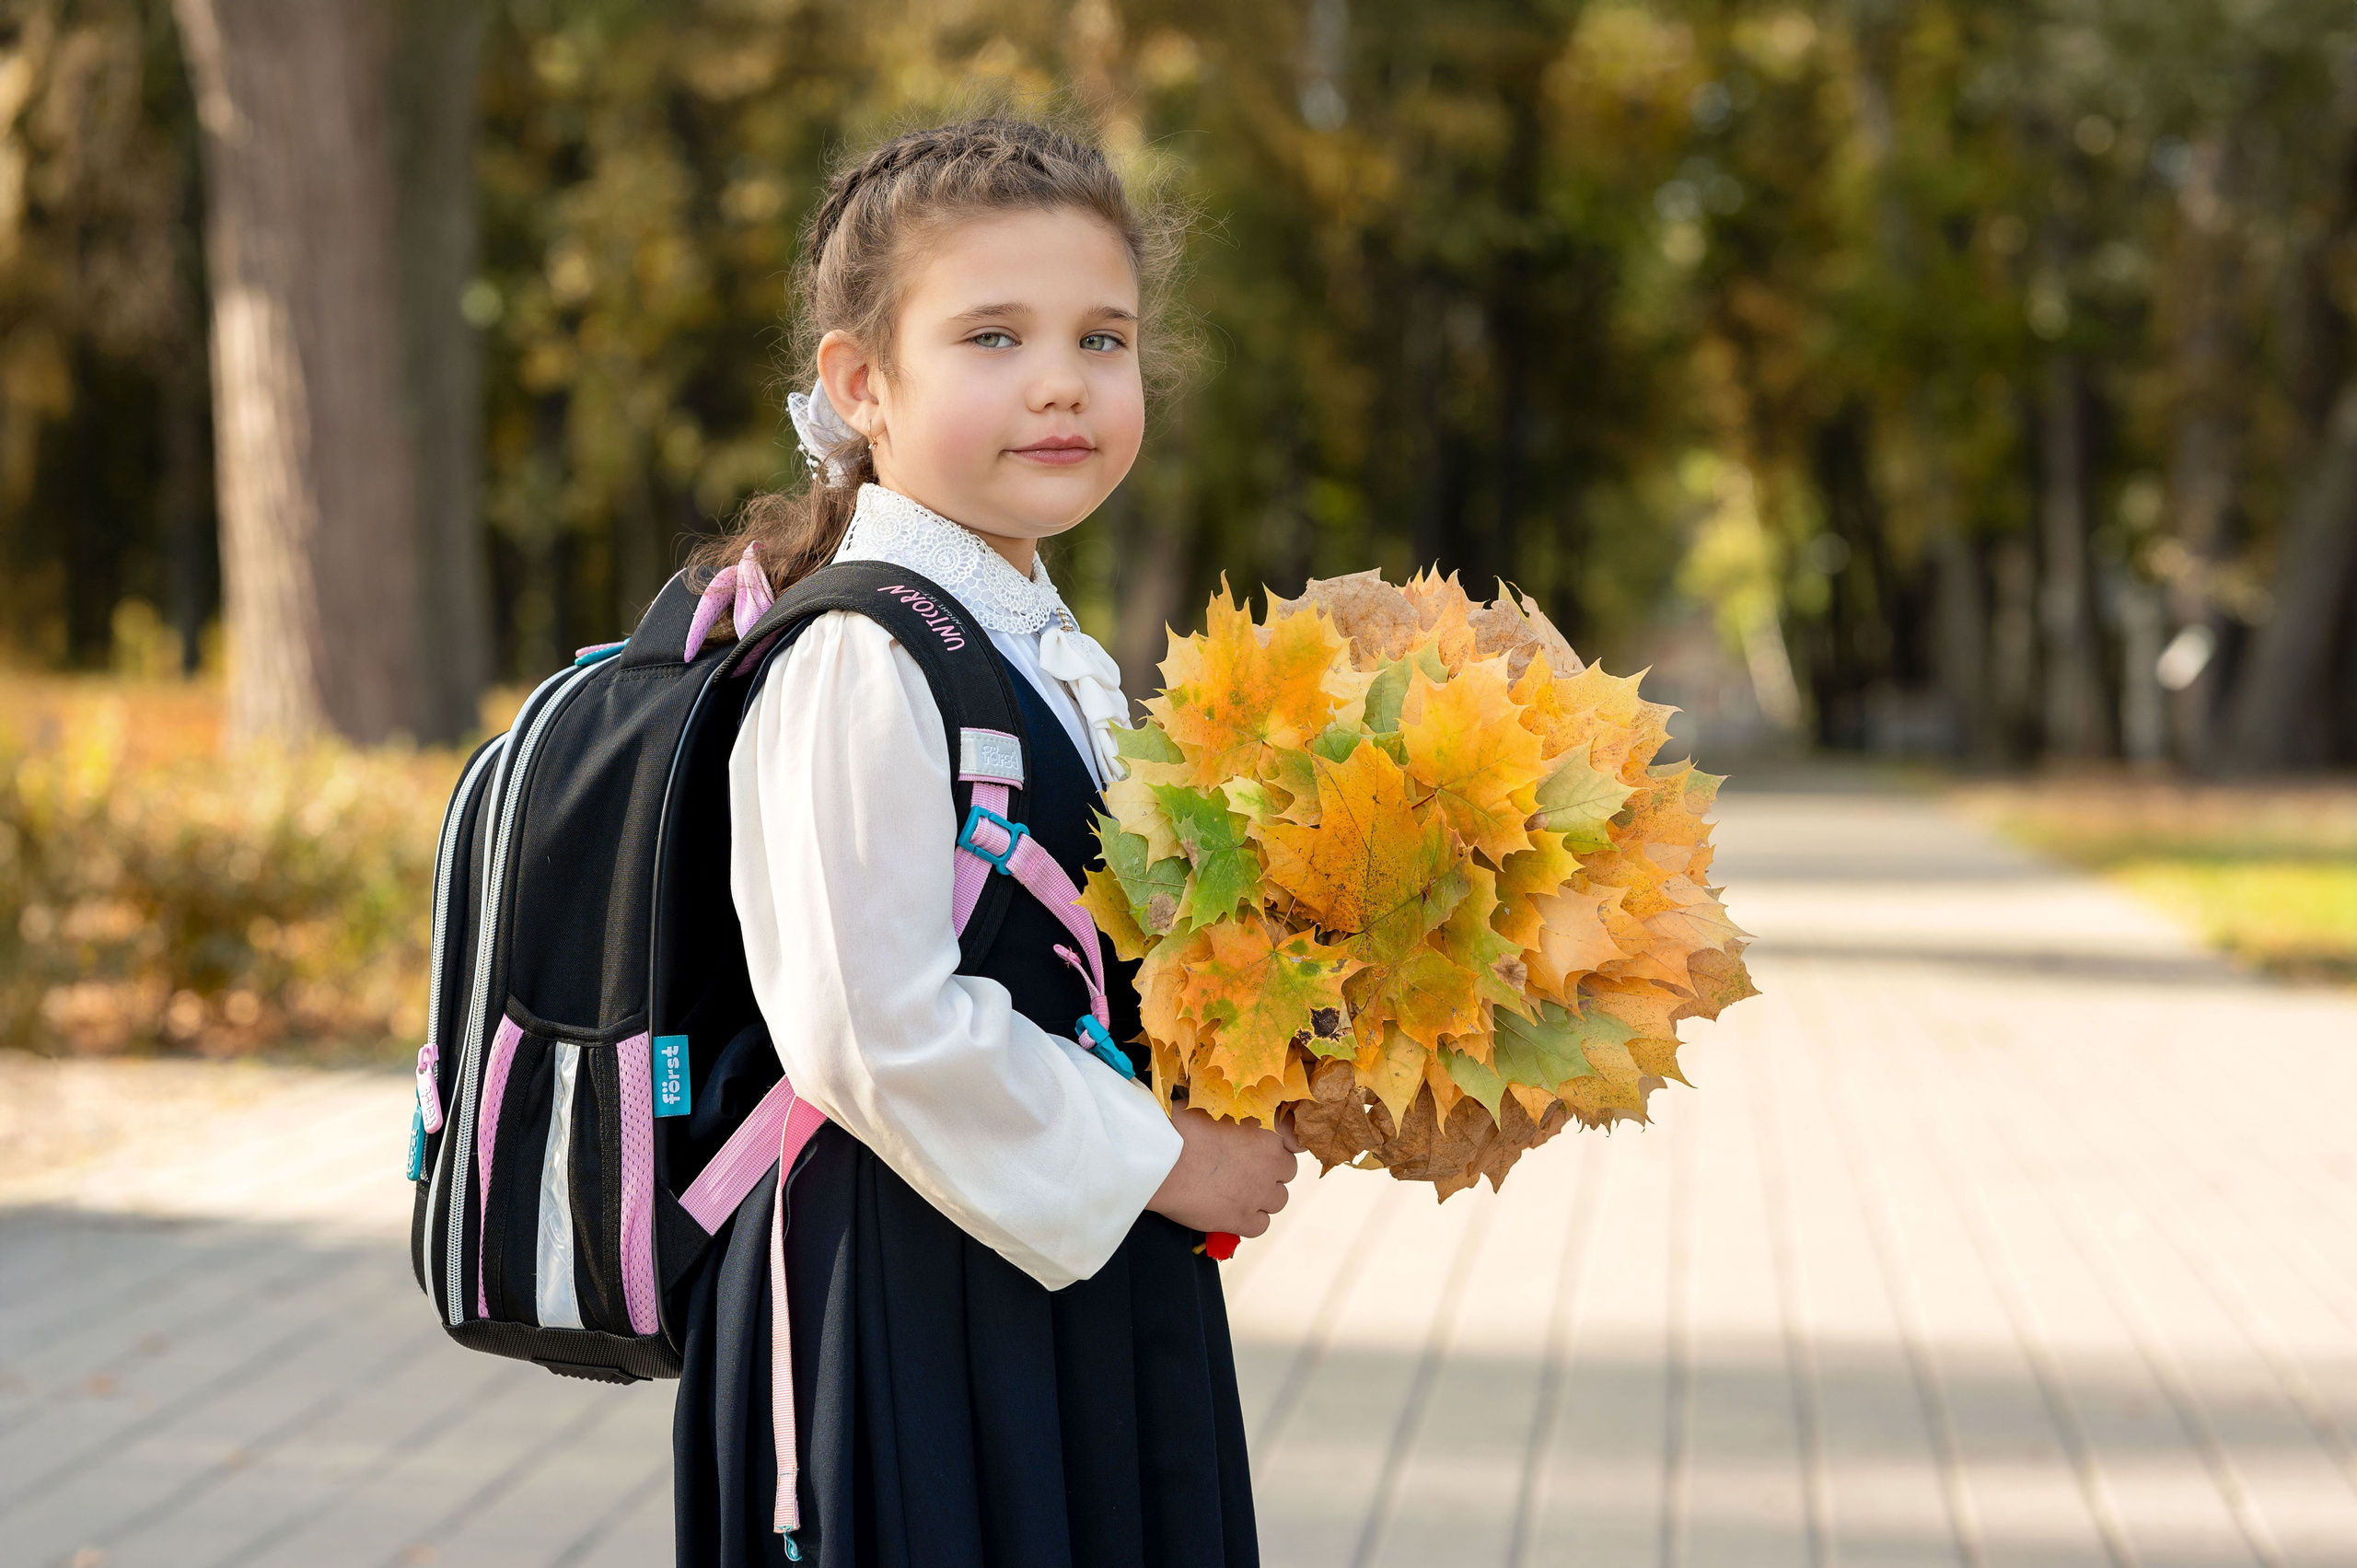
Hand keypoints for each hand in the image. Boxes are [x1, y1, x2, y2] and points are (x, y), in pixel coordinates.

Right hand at [1147, 1107, 1301, 1238]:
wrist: (1160, 1157)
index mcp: (1269, 1128)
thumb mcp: (1213, 1103)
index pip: (1295, 1139)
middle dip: (1270, 1170)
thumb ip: (1236, 1113)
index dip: (1280, 1144)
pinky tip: (1231, 1210)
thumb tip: (1235, 1120)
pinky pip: (1261, 1225)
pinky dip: (1249, 1220)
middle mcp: (1272, 1161)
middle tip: (1244, 1168)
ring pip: (1278, 1200)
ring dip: (1262, 1196)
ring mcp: (1259, 1192)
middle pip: (1288, 1171)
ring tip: (1236, 1190)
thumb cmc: (1179, 1124)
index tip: (1266, 1147)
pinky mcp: (1242, 1219)